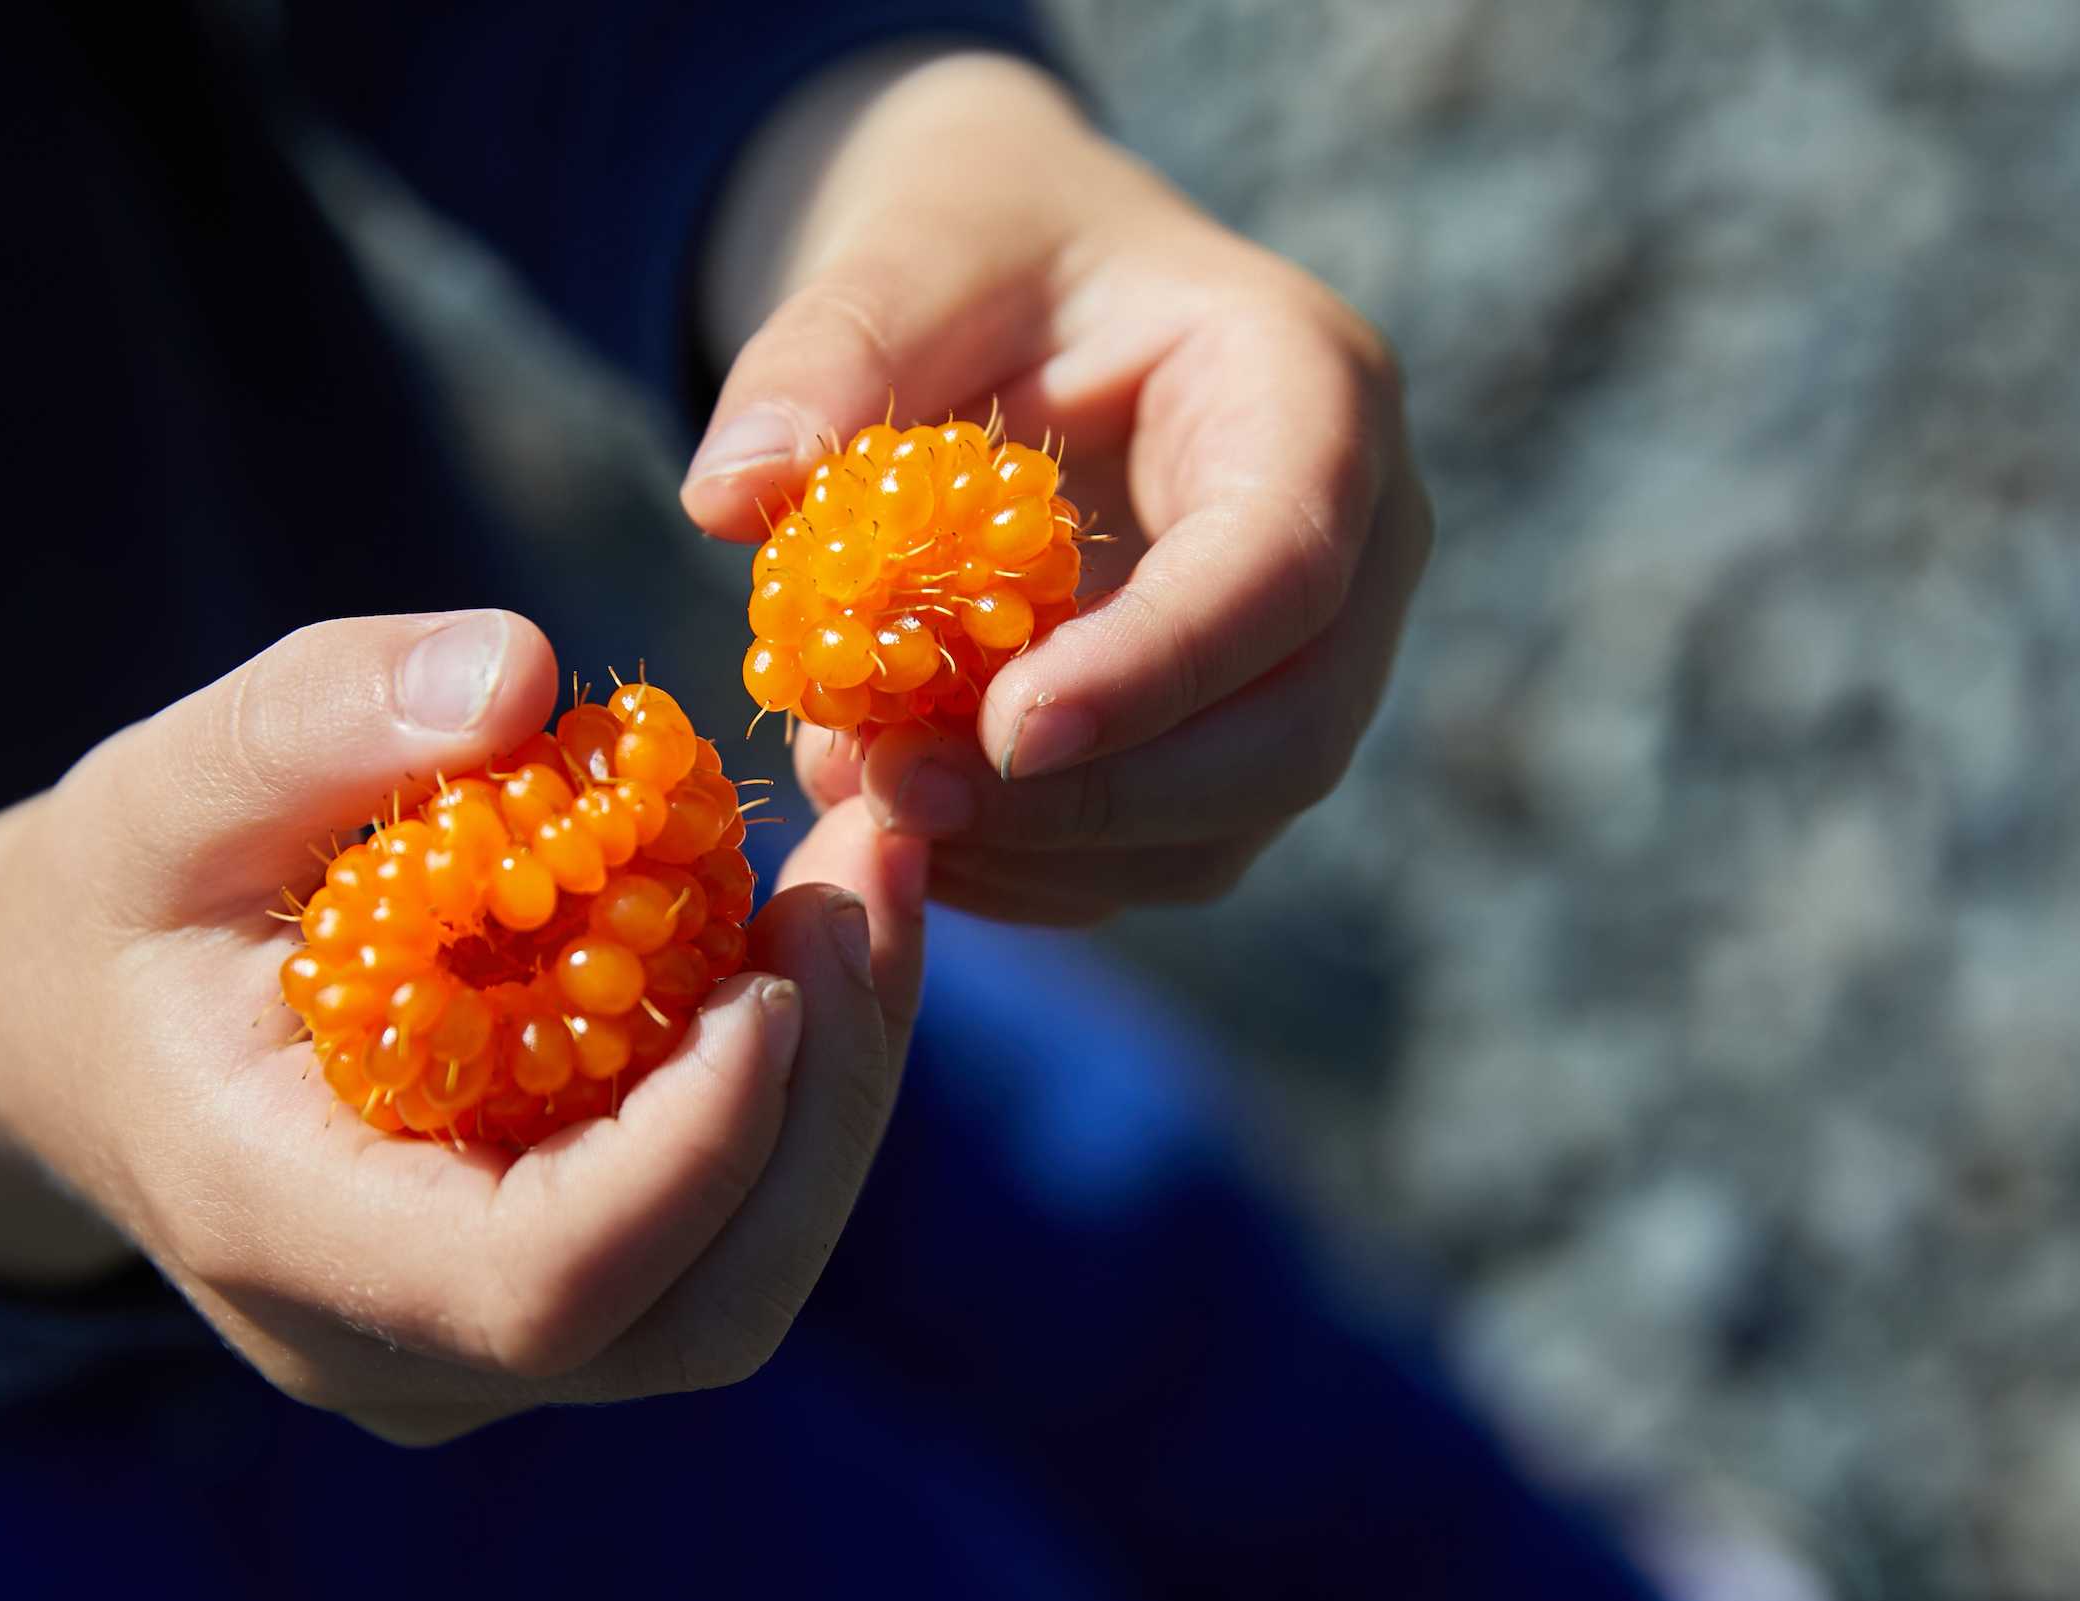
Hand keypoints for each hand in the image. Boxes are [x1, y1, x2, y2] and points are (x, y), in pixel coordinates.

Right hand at [0, 611, 923, 1443]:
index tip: (775, 963)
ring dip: (835, 1088)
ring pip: (734, 1291)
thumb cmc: (112, 911)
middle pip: (697, 1316)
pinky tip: (800, 938)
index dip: (696, 1151)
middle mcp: (395, 1349)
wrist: (68, 1047)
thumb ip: (315, 718)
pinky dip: (786, 1099)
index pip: (540, 1287)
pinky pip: (712, 1246)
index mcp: (282, 1237)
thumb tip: (521, 668)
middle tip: (877, 871)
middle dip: (825, 1099)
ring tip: (863, 879)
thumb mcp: (162, 786)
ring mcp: (476, 1361)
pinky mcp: (542, 1322)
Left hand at [686, 52, 1430, 923]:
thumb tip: (727, 494)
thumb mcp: (904, 253)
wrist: (1020, 295)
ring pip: (1222, 826)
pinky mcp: (1226, 748)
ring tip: (869, 798)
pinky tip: (903, 828)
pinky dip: (1024, 871)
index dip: (1157, 668)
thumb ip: (826, 354)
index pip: (1283, 568)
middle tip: (903, 794)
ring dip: (1043, 852)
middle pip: (1287, 736)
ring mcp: (1306, 665)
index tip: (1007, 730)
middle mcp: (1353, 548)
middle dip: (1096, 797)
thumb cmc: (983, 249)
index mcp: (1313, 395)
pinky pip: (1151, 859)